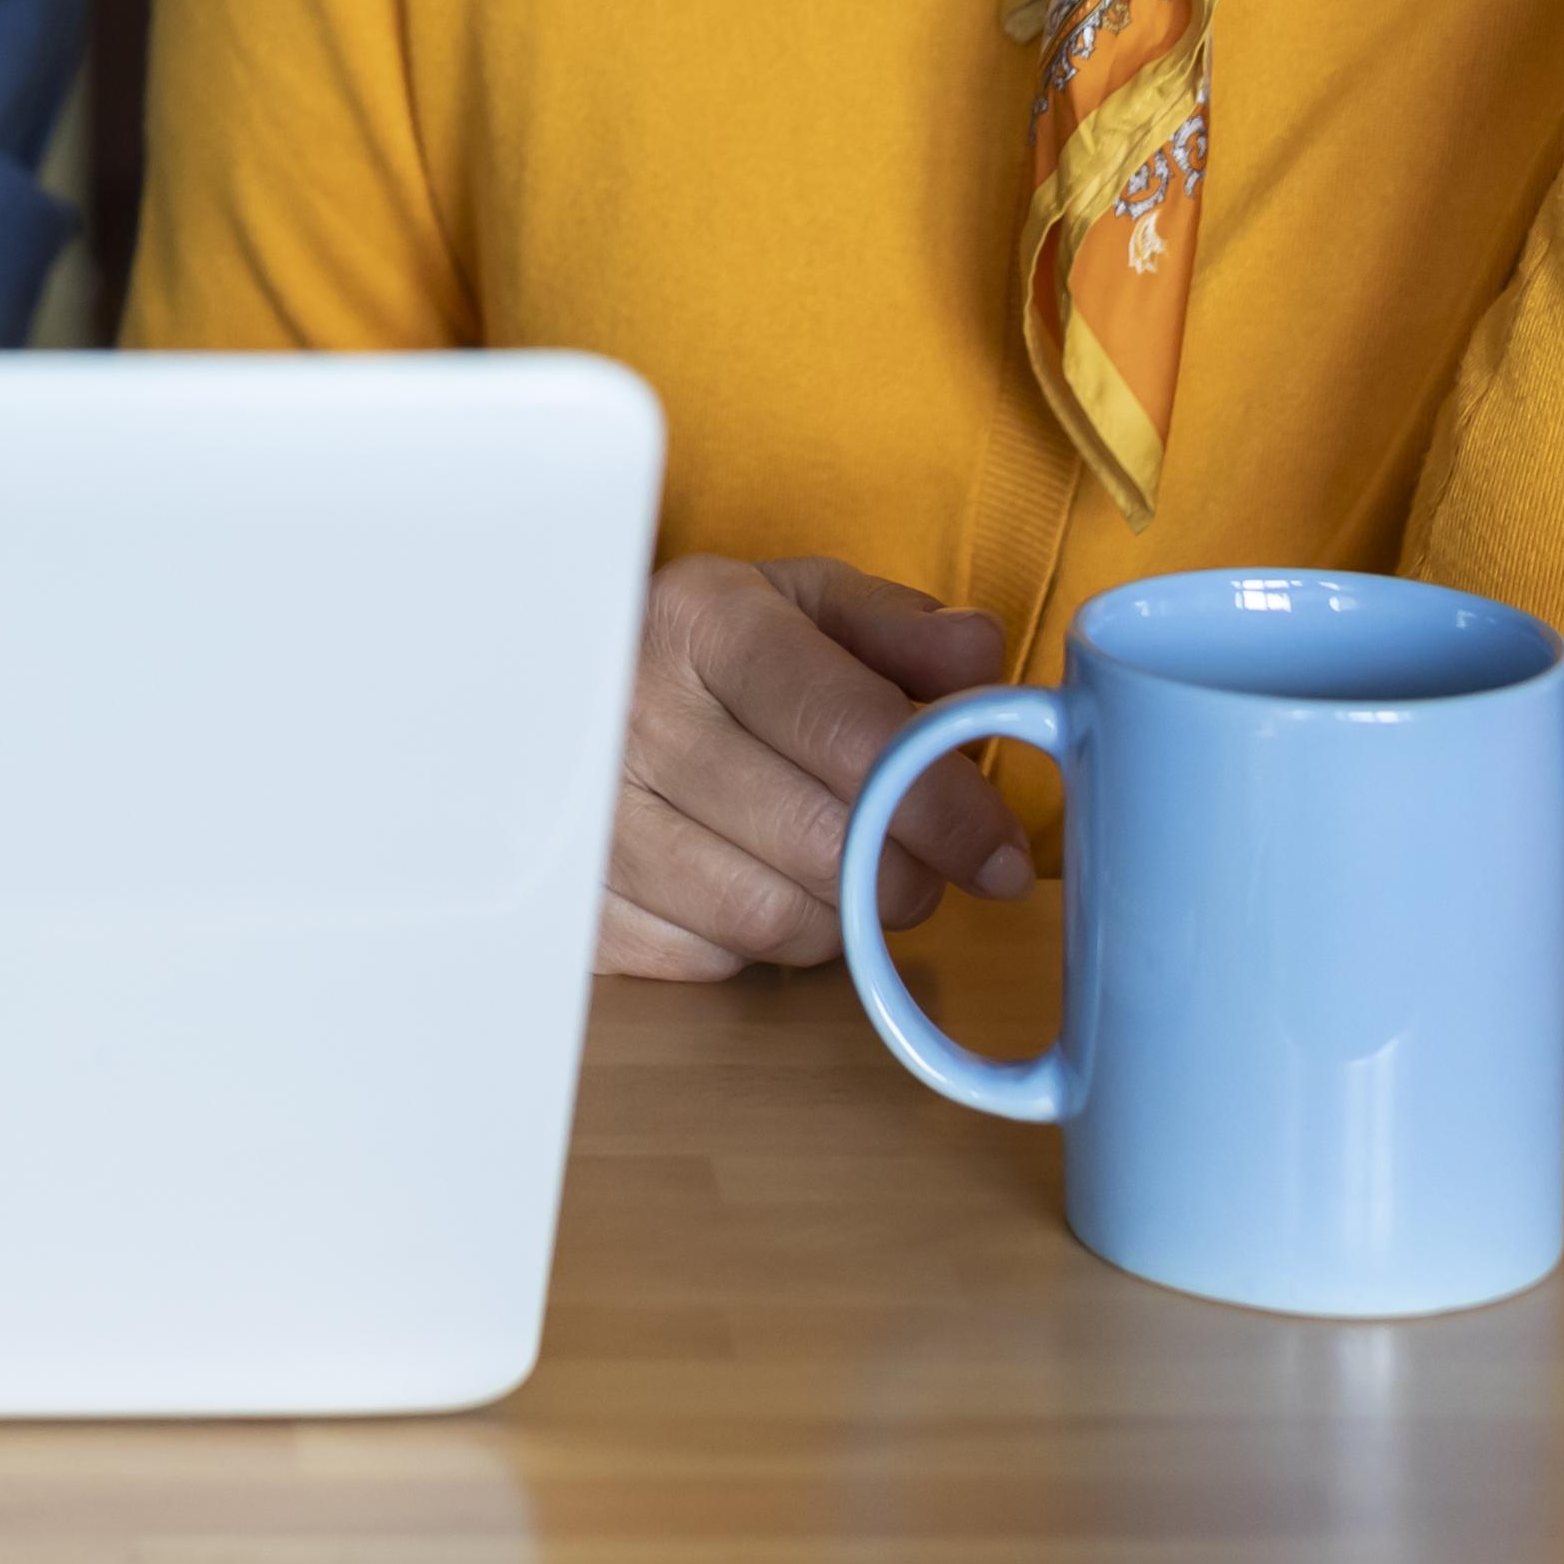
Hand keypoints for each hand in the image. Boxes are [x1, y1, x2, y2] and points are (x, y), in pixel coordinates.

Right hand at [602, 555, 1035, 978]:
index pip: (852, 732)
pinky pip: (712, 959)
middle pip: (822, 841)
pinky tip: (758, 883)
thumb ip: (897, 627)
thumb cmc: (707, 651)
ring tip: (845, 868)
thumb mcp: (798, 604)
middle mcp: (634, 714)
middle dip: (906, 869)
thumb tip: (981, 656)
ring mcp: (593, 817)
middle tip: (925, 860)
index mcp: (702, 622)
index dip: (946, 806)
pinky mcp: (580, 900)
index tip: (1003, 854)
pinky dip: (761, 942)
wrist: (560, 692)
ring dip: (841, 913)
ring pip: (772, 917)